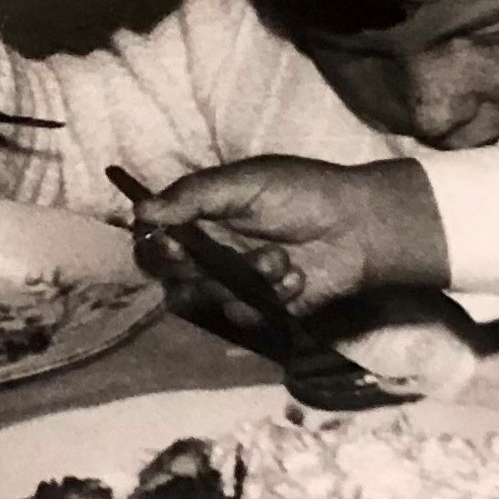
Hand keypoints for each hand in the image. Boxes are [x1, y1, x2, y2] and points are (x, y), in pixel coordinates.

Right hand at [137, 154, 446, 318]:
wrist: (358, 226)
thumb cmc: (302, 193)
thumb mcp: (245, 182)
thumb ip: (193, 195)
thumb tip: (140, 209)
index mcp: (201, 219)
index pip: (155, 242)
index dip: (155, 248)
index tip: (172, 246)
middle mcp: (212, 255)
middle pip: (173, 280)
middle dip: (196, 273)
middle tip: (220, 260)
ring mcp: (237, 284)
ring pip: (210, 300)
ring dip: (244, 280)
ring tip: (280, 259)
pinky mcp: (263, 308)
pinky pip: (247, 315)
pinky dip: (272, 295)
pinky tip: (296, 276)